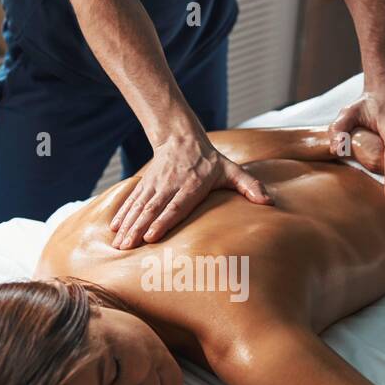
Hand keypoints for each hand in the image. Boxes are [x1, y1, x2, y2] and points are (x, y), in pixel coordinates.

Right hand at [109, 131, 270, 248]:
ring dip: (128, 225)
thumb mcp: (232, 171)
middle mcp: (171, 185)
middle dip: (139, 228)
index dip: (163, 220)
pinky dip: (122, 214)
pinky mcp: (145, 184)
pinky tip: (115, 229)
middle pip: (153, 209)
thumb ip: (250, 186)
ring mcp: (156, 185)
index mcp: (192, 185)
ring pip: (139, 206)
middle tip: (128, 247)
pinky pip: (132, 200)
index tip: (152, 236)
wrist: (181, 137)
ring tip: (119, 244)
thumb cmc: (210, 161)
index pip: (176, 205)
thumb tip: (269, 201)